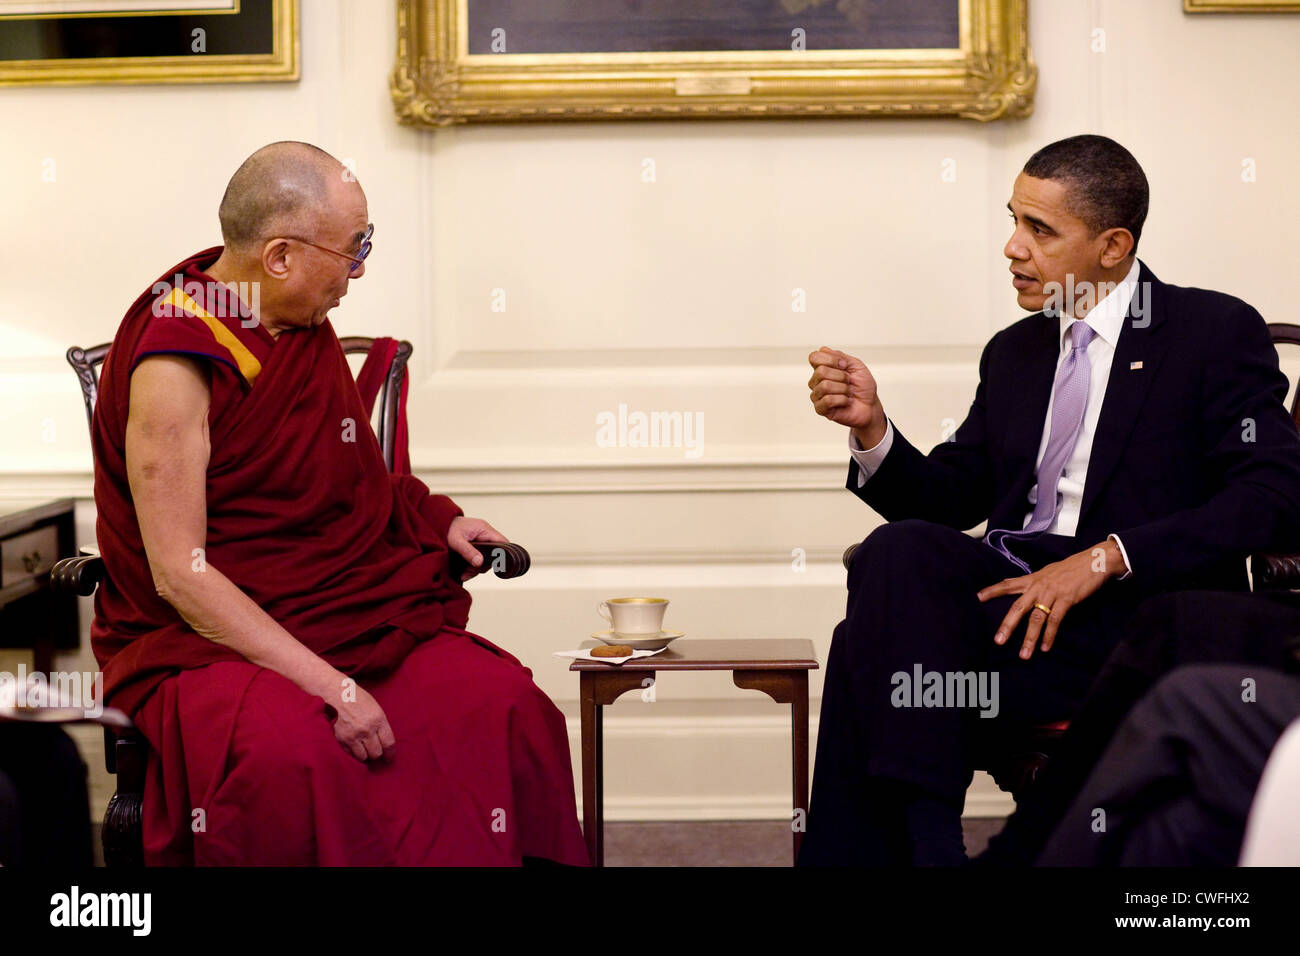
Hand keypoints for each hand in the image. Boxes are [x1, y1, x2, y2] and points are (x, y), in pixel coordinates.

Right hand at [328, 682, 395, 762]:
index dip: (390, 754)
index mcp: (378, 719)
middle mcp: (367, 730)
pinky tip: (353, 747)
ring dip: (365, 755)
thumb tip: (384, 742)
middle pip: (376, 753)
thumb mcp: (375, 708)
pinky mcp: (340, 739)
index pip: (389, 743)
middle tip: (375, 752)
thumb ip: (380, 725)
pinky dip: (353, 753)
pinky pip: (350, 754)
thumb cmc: (356, 698)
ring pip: (363, 757)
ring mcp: (353, 736)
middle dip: (377, 754)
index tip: (389, 758)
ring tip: (364, 750)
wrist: (335, 693)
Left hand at [447, 516, 509, 580]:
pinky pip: (478, 558)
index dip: (502, 554)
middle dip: (482, 566)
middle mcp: (484, 534)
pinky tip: (464, 573)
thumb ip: (468, 552)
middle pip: (493, 554)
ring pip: (484, 559)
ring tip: (464, 574)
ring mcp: (480, 540)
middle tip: (469, 572)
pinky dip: (471, 566)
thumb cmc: (446, 528)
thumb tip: (479, 563)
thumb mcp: (456, 541)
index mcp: (484, 529)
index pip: (502, 542)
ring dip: (475, 568)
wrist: (436, 523)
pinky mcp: (474, 545)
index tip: (495, 566)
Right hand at [808, 346, 885, 446]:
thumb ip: (839, 356)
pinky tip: (846, 401)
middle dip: (841, 376)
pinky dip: (842, 400)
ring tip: (848, 393)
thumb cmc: (863, 386)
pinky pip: (828, 400)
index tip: (845, 365)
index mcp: (823, 368)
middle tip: (849, 382)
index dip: (831, 359)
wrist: (870, 405)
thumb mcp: (856, 365)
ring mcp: (817, 395)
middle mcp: (816, 381)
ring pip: (824, 386)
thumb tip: (823, 350)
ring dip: (843, 389)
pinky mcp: (820, 409)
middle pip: (820, 371)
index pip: (814, 357)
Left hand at [977, 541, 1123, 659]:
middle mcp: (1038, 586)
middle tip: (998, 641)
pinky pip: (1055, 621)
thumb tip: (1022, 589)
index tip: (977, 598)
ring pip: (1036, 618)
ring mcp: (1052, 593)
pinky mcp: (1066, 600)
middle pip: (1018, 607)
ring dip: (1029, 638)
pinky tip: (1045, 647)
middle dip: (1007, 625)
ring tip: (1024, 655)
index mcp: (1032, 579)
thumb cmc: (1070, 568)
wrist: (1093, 561)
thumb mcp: (1047, 573)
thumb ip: (1034, 583)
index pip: (1007, 584)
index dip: (992, 591)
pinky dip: (1049, 636)